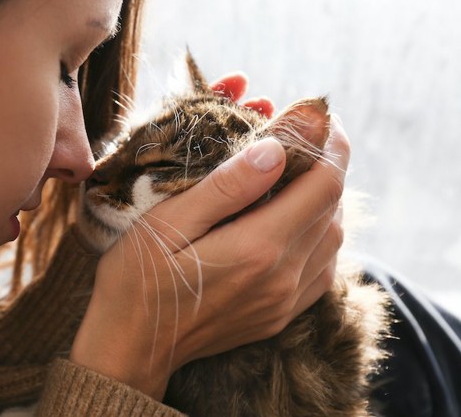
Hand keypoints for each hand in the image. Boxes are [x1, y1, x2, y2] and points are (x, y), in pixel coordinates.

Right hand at [70, 76, 349, 399]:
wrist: (130, 348)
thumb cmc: (136, 280)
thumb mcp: (166, 223)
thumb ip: (225, 188)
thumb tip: (276, 151)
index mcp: (257, 248)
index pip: (322, 185)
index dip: (329, 144)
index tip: (318, 116)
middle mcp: (282, 277)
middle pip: (333, 208)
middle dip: (329, 165)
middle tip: (308, 135)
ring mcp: (284, 301)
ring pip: (333, 238)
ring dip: (325, 199)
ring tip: (301, 170)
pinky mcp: (278, 315)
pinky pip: (322, 268)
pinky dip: (319, 234)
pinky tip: (295, 219)